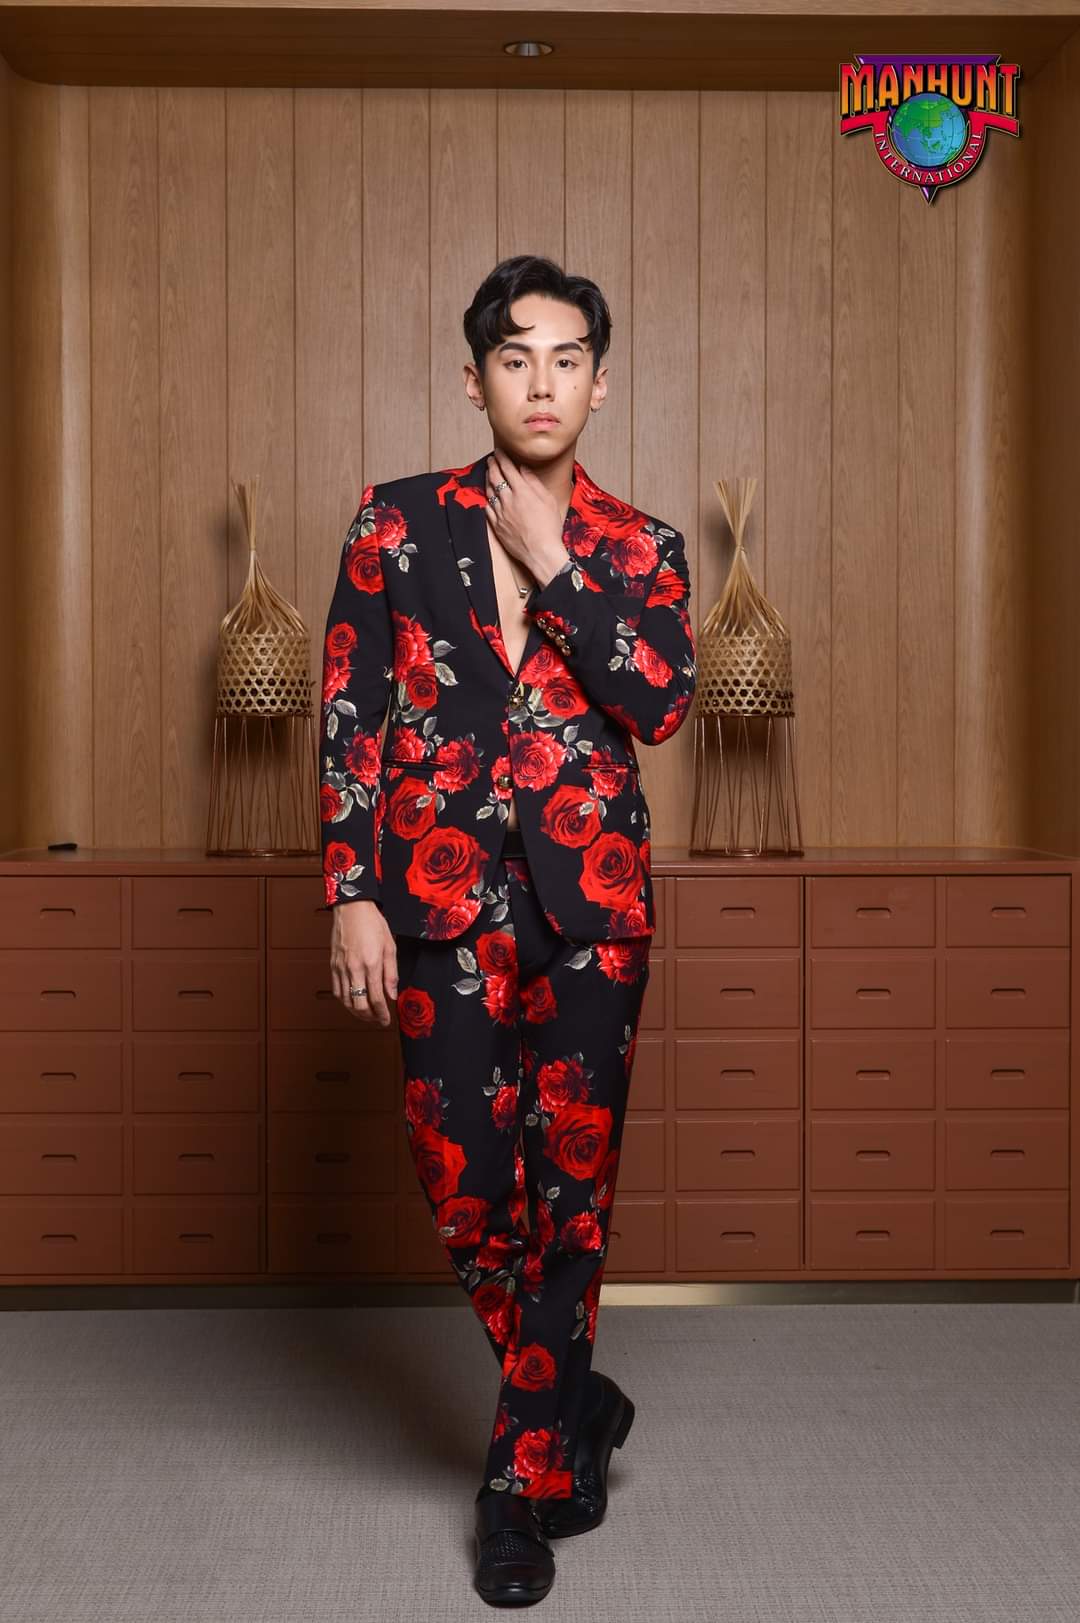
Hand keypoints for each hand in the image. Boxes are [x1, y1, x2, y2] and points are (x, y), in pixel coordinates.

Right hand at [329, 900, 397, 1027]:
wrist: (352, 908)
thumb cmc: (372, 924)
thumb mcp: (390, 947)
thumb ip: (391, 974)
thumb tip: (392, 995)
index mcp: (371, 964)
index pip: (376, 998)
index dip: (382, 1013)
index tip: (386, 1020)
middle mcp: (354, 968)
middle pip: (359, 1005)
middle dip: (369, 1018)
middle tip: (377, 1021)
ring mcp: (341, 968)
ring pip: (345, 1000)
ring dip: (356, 1012)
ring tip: (366, 1015)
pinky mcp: (333, 965)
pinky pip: (336, 990)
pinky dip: (344, 1001)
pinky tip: (352, 1002)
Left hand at [484, 448, 569, 581]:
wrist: (541, 552)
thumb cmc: (549, 528)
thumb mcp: (548, 500)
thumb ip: (534, 483)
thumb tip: (524, 470)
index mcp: (522, 491)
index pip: (508, 468)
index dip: (502, 457)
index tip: (499, 451)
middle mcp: (508, 500)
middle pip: (495, 477)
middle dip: (492, 465)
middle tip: (491, 459)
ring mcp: (500, 513)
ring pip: (489, 491)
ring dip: (488, 479)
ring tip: (488, 473)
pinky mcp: (497, 526)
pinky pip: (488, 509)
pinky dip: (487, 499)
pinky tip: (489, 497)